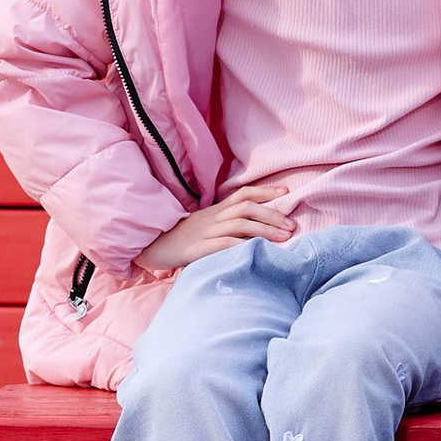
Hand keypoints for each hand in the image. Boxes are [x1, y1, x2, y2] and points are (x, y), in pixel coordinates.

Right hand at [138, 183, 296, 273]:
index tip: (287, 191)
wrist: (147, 248)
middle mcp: (211, 218)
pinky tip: (257, 250)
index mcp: (214, 212)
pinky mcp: (196, 249)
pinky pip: (222, 244)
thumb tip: (251, 232)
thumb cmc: (177, 241)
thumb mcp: (202, 229)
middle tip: (292, 225)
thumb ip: (223, 228)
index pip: (242, 194)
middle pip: (247, 208)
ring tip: (284, 238)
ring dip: (265, 230)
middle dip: (273, 214)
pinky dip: (242, 246)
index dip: (265, 190)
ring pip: (239, 224)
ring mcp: (203, 232)